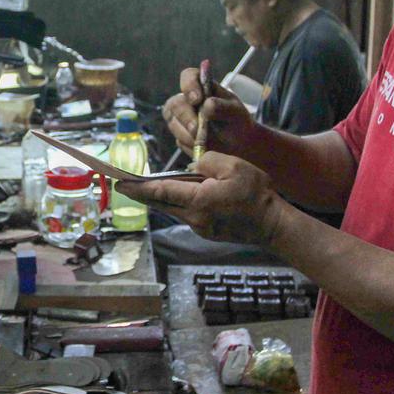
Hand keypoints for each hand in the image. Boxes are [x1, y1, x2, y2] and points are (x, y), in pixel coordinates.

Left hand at [118, 152, 287, 246]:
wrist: (274, 225)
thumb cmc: (257, 193)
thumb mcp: (233, 166)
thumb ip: (207, 161)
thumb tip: (193, 167)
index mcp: (198, 200)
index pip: (159, 191)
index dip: (137, 187)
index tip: (119, 184)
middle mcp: (194, 217)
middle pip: (160, 203)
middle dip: (141, 194)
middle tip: (123, 186)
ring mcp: (200, 227)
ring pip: (173, 209)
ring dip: (162, 198)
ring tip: (152, 186)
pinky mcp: (207, 232)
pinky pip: (187, 214)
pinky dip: (181, 203)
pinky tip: (185, 195)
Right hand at [162, 67, 256, 156]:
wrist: (238, 144)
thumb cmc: (236, 121)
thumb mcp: (235, 112)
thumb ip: (222, 106)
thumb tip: (206, 105)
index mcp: (201, 86)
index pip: (188, 76)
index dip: (189, 85)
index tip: (197, 99)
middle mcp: (187, 100)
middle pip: (175, 104)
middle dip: (185, 117)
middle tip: (196, 129)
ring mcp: (181, 118)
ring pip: (174, 124)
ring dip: (188, 134)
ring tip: (205, 142)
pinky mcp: (180, 135)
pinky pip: (180, 140)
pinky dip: (191, 145)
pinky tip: (205, 147)